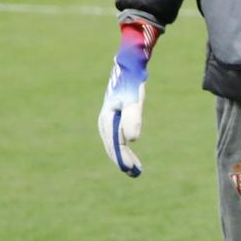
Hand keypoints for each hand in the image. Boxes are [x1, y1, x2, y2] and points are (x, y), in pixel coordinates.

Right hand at [97, 16, 159, 176]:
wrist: (129, 66)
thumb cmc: (132, 83)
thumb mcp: (134, 100)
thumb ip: (133, 118)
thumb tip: (133, 140)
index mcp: (107, 120)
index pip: (115, 144)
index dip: (122, 158)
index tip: (131, 170)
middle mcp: (105, 122)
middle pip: (113, 146)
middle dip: (123, 160)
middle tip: (136, 173)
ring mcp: (108, 120)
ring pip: (113, 144)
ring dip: (122, 156)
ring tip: (135, 169)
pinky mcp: (114, 118)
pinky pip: (116, 138)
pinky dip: (122, 148)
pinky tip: (130, 153)